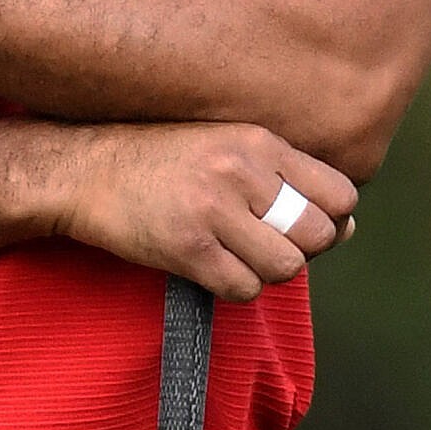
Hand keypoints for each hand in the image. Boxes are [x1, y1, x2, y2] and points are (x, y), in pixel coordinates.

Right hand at [55, 124, 357, 301]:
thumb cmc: (159, 160)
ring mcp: (212, 210)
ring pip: (286, 266)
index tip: (299, 223)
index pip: (339, 193)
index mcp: (258, 142)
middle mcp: (240, 171)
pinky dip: (234, 287)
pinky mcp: (186, 247)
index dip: (330, 218)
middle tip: (264, 243)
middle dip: (301, 249)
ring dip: (266, 270)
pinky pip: (244, 288)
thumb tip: (347, 226)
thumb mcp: (225, 145)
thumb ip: (284, 176)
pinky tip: (210, 266)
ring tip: (235, 254)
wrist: (83, 168)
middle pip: (319, 234)